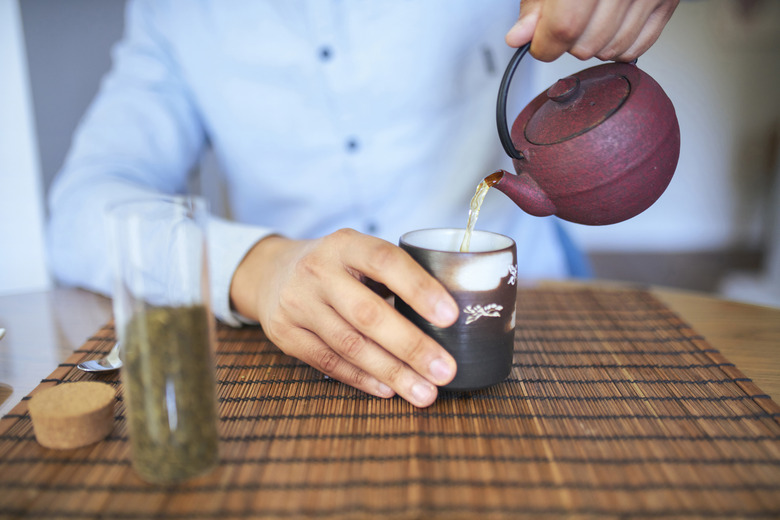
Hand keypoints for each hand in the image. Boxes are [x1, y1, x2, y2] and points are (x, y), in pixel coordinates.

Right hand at [229, 229, 458, 407]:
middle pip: (368, 313)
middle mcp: (317, 270)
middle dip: (411, 346)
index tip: (450, 317)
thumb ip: (394, 275)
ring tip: (424, 392)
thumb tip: (449, 320)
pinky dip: (362, 378)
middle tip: (445, 370)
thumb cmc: (336, 267)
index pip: (385, 261)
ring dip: (391, 372)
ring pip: (349, 345)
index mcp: (345, 244)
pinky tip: (388, 390)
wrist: (271, 273)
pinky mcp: (285, 334)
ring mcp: (297, 303)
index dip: (419, 288)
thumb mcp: (359, 254)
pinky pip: (328, 362)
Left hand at [505, 0, 678, 61]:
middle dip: (567, 42)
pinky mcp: (667, 0)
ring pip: (611, 50)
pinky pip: (638, 47)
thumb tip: (520, 36)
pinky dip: (619, 45)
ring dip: (592, 44)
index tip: (538, 43)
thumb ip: (535, 4)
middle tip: (564, 18)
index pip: (564, 28)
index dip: (544, 44)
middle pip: (586, 45)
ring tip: (588, 17)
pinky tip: (608, 26)